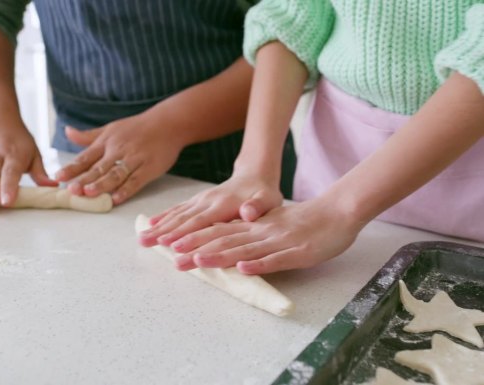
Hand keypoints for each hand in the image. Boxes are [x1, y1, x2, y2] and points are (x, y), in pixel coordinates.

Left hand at [55, 115, 184, 204]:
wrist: (168, 123)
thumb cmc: (137, 128)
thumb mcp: (110, 128)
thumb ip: (88, 136)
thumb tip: (66, 131)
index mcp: (106, 142)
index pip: (86, 157)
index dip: (72, 168)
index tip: (58, 178)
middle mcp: (118, 150)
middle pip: (98, 167)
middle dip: (84, 179)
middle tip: (71, 190)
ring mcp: (134, 159)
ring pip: (116, 174)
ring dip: (102, 184)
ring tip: (89, 193)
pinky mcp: (149, 167)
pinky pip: (136, 180)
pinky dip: (126, 190)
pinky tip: (116, 199)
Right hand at [138, 172, 281, 247]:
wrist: (254, 175)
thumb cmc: (263, 193)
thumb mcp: (268, 199)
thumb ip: (258, 207)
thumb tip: (248, 212)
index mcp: (223, 205)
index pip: (201, 221)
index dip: (185, 233)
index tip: (169, 243)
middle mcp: (207, 201)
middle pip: (182, 219)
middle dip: (163, 232)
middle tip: (144, 242)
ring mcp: (199, 200)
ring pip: (176, 214)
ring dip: (158, 227)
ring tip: (142, 238)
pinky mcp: (196, 201)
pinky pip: (177, 209)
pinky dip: (162, 217)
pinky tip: (149, 224)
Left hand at [169, 197, 363, 273]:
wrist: (338, 211)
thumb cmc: (303, 221)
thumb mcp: (271, 224)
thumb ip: (248, 232)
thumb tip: (223, 241)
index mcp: (253, 226)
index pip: (218, 231)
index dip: (195, 239)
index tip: (171, 245)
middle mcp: (261, 232)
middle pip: (225, 241)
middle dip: (198, 250)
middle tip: (174, 259)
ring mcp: (278, 241)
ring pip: (246, 249)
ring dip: (221, 257)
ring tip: (198, 262)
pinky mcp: (298, 252)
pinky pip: (276, 259)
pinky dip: (259, 264)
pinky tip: (243, 268)